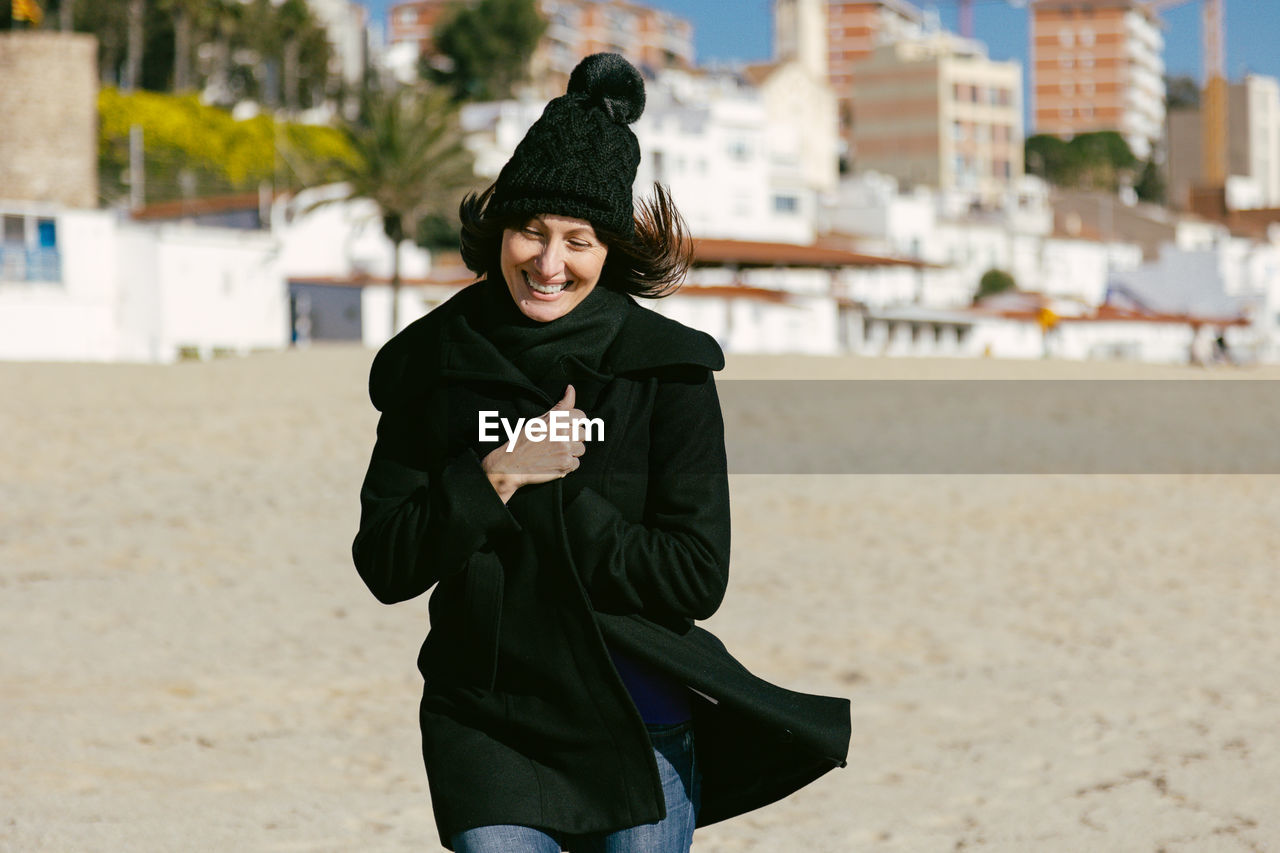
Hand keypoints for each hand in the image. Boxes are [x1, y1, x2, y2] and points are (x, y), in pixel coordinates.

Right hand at [481, 385, 587, 503]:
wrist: (510, 463)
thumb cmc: (523, 440)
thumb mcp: (540, 418)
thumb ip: (561, 406)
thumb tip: (571, 388)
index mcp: (557, 418)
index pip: (581, 416)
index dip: (575, 423)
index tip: (567, 428)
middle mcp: (562, 432)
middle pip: (583, 433)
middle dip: (573, 438)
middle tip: (558, 442)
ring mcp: (565, 449)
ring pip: (581, 449)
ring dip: (571, 452)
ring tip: (556, 453)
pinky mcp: (565, 464)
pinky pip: (576, 463)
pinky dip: (568, 465)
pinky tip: (555, 462)